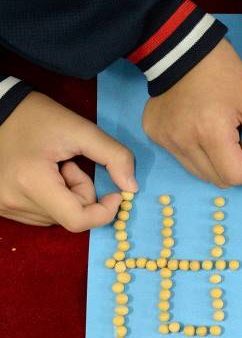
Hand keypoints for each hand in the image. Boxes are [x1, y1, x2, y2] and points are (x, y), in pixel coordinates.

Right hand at [0, 92, 135, 230]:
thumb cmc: (38, 117)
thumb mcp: (81, 130)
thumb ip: (114, 156)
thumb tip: (132, 188)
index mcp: (31, 182)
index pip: (78, 220)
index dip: (105, 212)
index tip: (116, 194)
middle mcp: (13, 201)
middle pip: (71, 217)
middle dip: (82, 192)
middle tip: (69, 164)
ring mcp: (4, 206)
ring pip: (58, 218)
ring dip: (67, 196)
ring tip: (52, 168)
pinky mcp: (1, 207)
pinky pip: (43, 215)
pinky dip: (52, 200)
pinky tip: (41, 176)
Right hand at [142, 40, 241, 187]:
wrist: (181, 48)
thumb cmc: (223, 73)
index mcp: (209, 133)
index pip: (236, 176)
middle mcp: (182, 142)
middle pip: (219, 179)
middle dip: (241, 168)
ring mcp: (165, 140)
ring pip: (201, 173)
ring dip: (221, 163)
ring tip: (226, 134)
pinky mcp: (155, 135)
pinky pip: (184, 158)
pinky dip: (201, 153)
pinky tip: (205, 129)